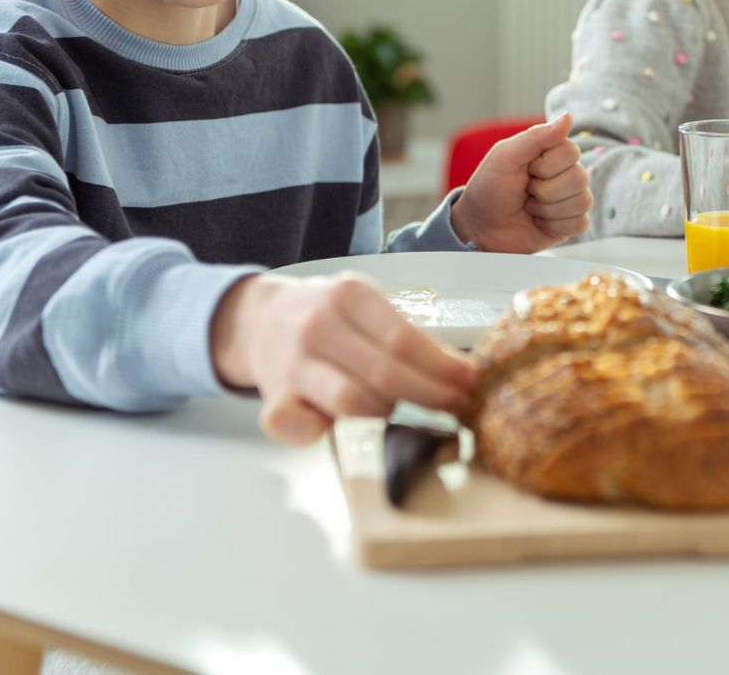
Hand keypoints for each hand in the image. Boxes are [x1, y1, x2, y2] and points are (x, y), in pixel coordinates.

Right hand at [211, 273, 475, 444]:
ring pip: (352, 402)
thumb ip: (403, 333)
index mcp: (348, 295)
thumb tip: (456, 370)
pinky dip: (326, 433)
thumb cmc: (328, 317)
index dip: (441, 366)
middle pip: (384, 374)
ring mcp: (291, 363)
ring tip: (405, 409)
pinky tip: (346, 427)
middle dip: (430, 395)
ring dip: (388, 412)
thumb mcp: (365, 306)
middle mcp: (316, 326)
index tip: (468, 381)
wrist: (260, 320)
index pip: (403, 339)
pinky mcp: (273, 398)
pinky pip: (300, 428)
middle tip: (457, 406)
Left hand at [450, 113, 591, 251]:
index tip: (526, 170)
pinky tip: (539, 223)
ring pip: (582, 202)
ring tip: (530, 208)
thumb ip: (536, 137)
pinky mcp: (570, 224)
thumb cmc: (489, 188)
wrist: (480, 227)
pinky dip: (555, 226)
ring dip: (547, 209)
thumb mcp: (505, 157)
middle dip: (545, 190)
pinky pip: (581, 224)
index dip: (546, 166)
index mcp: (552, 153)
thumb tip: (568, 117)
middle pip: (579, 178)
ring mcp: (570, 200)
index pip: (571, 152)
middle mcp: (565, 174)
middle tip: (525, 192)